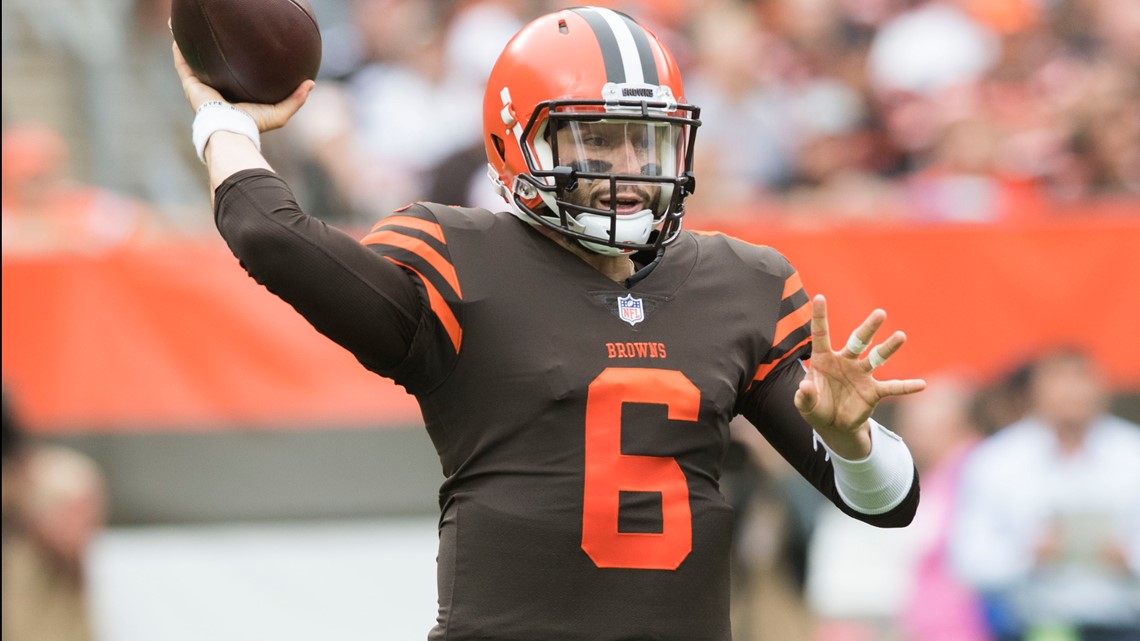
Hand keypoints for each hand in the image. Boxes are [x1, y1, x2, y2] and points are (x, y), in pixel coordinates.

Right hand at [172, 40, 312, 131]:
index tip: (240, 50)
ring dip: (190, 45)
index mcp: (234, 97)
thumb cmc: (254, 124)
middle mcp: (217, 91)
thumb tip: (311, 83)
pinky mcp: (191, 85)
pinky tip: (177, 30)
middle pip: (213, 67)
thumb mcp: (280, 112)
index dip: (234, 64)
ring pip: (193, 62)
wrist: (231, 130)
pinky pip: (182, 62)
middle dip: (212, 53)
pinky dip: (179, 48)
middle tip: (215, 36)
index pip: (234, 76)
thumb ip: (296, 98)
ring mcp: (201, 87)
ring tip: (189, 28)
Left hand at [794, 294, 925, 457]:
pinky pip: (893, 387)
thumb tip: (805, 386)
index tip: (819, 296)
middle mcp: (846, 361)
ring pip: (877, 357)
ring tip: (901, 336)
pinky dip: (907, 387)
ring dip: (889, 348)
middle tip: (880, 314)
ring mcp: (862, 375)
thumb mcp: (805, 404)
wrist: (833, 424)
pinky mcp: (874, 391)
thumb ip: (804, 395)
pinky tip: (921, 385)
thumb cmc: (816, 407)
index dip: (820, 316)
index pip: (821, 334)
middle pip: (858, 340)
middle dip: (869, 327)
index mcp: (824, 359)